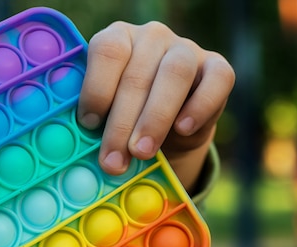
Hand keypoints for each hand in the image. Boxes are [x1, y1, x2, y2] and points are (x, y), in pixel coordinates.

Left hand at [77, 21, 234, 190]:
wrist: (168, 126)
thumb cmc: (126, 116)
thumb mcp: (106, 113)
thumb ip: (95, 119)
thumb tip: (80, 145)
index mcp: (118, 38)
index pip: (107, 51)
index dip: (96, 89)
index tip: (88, 124)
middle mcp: (152, 36)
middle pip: (137, 75)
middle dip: (122, 124)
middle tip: (114, 160)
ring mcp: (187, 48)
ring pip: (175, 74)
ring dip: (155, 118)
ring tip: (141, 152)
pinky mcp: (217, 67)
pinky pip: (217, 80)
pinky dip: (199, 106)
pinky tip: (182, 130)